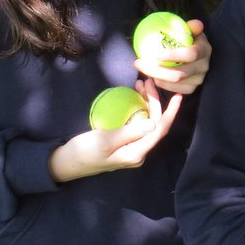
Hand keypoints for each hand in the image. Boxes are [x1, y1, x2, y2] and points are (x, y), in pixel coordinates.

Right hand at [48, 79, 182, 182]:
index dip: (170, 112)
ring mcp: (132, 148)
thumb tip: (153, 124)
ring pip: (147, 122)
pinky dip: (138, 109)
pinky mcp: (124, 143)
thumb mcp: (105, 140)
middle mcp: (138, 152)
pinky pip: (138, 124)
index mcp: (136, 153)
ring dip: (147, 103)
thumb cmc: (83, 152)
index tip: (179, 96)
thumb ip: (130, 132)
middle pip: (154, 124)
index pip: (160, 130)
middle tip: (146, 81)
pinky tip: (135, 97)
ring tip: (140, 84)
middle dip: (155, 101)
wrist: (65, 163)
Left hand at [134, 19, 209, 93]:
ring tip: (142, 68)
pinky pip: (174, 89)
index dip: (173, 56)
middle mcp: (203, 67)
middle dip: (155, 70)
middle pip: (179, 74)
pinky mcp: (192, 88)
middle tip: (138, 63)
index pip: (190, 55)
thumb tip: (194, 23)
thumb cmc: (192, 41)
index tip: (155, 54)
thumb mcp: (193, 32)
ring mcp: (198, 80)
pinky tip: (151, 77)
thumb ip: (193, 27)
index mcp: (204, 51)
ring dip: (155, 77)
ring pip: (174, 83)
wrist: (200, 56)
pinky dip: (161, 84)